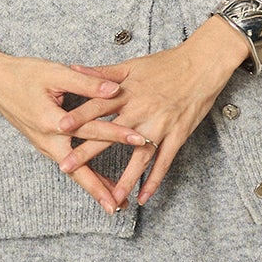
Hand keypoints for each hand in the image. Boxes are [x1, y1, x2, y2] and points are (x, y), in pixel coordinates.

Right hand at [0, 45, 153, 215]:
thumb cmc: (25, 74)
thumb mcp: (56, 73)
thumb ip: (87, 82)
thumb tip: (115, 88)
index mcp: (51, 121)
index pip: (91, 130)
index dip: (117, 133)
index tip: (141, 140)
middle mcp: (47, 140)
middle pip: (79, 170)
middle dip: (100, 187)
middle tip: (120, 204)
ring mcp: (45, 146)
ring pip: (74, 173)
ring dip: (94, 188)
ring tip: (115, 204)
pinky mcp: (46, 146)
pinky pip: (70, 166)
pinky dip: (85, 177)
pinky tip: (101, 186)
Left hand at [55, 16, 249, 204]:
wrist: (202, 65)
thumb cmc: (166, 63)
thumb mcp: (131, 64)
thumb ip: (102, 72)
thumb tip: (73, 68)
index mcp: (127, 92)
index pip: (97, 105)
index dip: (78, 116)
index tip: (58, 127)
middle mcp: (141, 111)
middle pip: (110, 134)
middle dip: (87, 152)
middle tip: (67, 167)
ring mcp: (160, 126)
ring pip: (138, 156)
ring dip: (124, 179)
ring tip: (110, 198)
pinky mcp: (177, 135)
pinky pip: (164, 162)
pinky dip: (154, 181)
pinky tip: (143, 198)